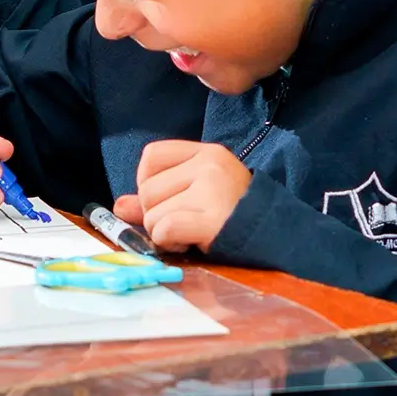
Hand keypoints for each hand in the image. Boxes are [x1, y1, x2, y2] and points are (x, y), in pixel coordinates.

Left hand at [112, 141, 250, 252]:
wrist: (277, 235)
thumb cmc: (235, 214)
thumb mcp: (199, 194)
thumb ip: (160, 196)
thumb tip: (119, 206)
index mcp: (207, 153)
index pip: (152, 155)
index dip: (145, 180)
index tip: (163, 198)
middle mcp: (209, 165)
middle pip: (147, 190)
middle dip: (154, 214)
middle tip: (181, 223)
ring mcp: (212, 190)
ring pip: (152, 214)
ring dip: (162, 232)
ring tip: (188, 234)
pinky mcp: (213, 219)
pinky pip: (164, 229)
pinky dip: (168, 242)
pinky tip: (188, 243)